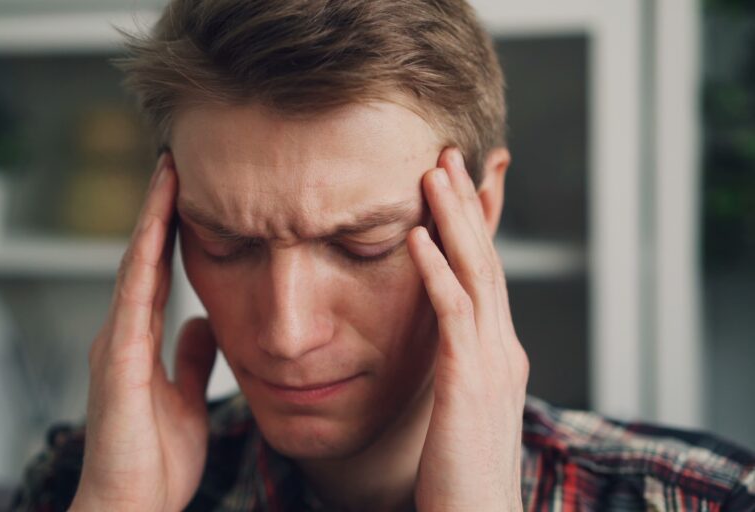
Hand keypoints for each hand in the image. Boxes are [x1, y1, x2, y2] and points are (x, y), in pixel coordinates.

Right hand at [70, 155, 217, 511]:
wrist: (131, 506)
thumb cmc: (154, 460)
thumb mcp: (186, 398)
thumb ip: (191, 359)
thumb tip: (202, 323)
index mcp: (141, 341)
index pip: (158, 273)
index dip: (170, 233)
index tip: (189, 193)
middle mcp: (124, 334)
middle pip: (143, 259)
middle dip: (159, 212)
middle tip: (175, 164)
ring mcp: (117, 345)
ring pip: (135, 268)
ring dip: (150, 222)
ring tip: (167, 177)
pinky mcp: (119, 363)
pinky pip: (134, 302)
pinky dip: (143, 263)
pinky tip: (154, 231)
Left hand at [408, 148, 528, 510]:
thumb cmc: (462, 473)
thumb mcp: (463, 408)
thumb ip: (457, 368)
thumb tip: (440, 343)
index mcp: (499, 353)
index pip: (488, 274)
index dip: (474, 226)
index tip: (455, 184)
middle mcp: (503, 348)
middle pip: (486, 260)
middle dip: (466, 205)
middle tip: (446, 155)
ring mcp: (491, 363)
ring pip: (475, 274)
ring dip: (453, 221)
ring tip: (432, 174)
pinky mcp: (468, 383)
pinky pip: (452, 315)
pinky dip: (435, 272)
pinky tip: (414, 238)